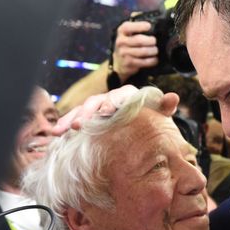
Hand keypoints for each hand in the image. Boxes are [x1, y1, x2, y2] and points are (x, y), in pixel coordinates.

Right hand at [52, 85, 179, 134]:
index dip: (113, 102)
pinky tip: (56, 134)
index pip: (119, 95)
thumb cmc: (150, 118)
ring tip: (61, 130)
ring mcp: (97, 107)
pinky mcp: (88, 117)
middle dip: (87, 112)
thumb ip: (164, 106)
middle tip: (80, 124)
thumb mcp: (159, 114)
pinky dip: (65, 124)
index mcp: (127, 95)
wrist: (141, 124)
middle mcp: (110, 99)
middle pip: (96, 102)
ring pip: (82, 109)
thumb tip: (173, 97)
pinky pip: (74, 118)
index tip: (107, 112)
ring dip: (71, 118)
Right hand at [113, 20, 158, 81]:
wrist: (119, 61)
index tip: (149, 26)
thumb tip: (146, 14)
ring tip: (156, 50)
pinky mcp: (128, 63)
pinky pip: (144, 62)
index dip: (140, 26)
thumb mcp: (129, 30)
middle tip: (155, 41)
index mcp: (122, 31)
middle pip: (139, 40)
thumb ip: (136, 20)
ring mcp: (124, 53)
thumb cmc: (128, 42)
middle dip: (151, 41)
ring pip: (143, 52)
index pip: (129, 27)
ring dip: (153, 51)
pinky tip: (155, 59)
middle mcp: (121, 41)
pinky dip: (152, 60)